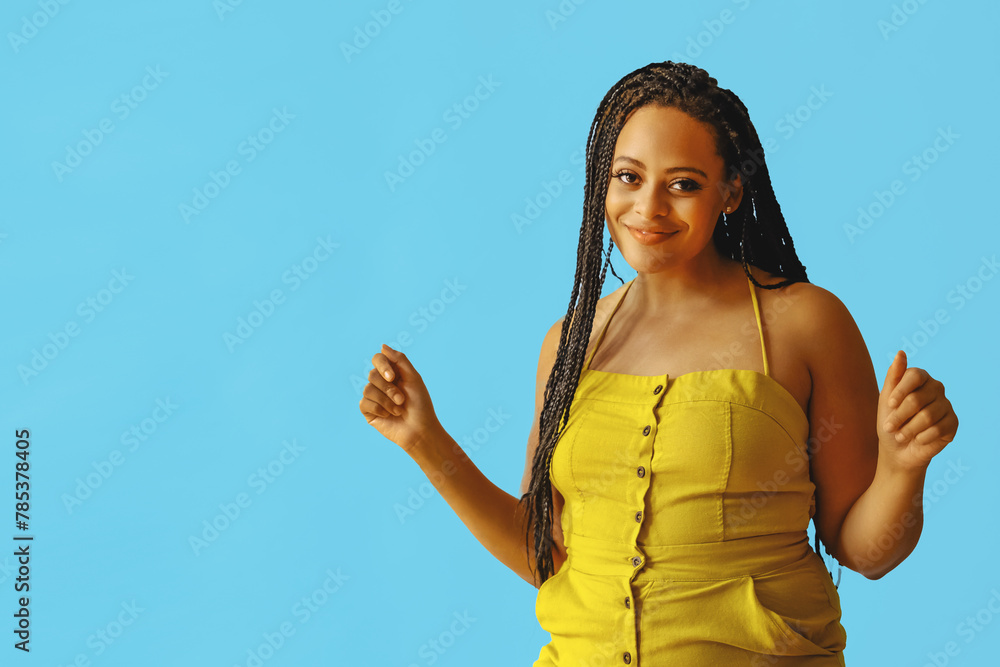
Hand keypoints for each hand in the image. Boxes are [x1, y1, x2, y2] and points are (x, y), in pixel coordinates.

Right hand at [359, 343, 442, 454]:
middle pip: (372, 374)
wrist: (420, 430)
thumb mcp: (413, 378)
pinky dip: (379, 409)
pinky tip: (389, 416)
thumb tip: (382, 346)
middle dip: (389, 389)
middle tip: (402, 400)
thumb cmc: (420, 405)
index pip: (378, 359)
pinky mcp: (368, 411)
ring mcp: (373, 397)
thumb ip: (399, 360)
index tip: (392, 377)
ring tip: (399, 410)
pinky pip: (365, 403)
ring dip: (386, 401)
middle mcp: (381, 383)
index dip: (382, 365)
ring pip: (368, 389)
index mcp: (392, 373)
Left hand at [877, 350, 958, 471]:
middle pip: (917, 399)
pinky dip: (922, 437)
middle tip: (889, 427)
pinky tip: (918, 439)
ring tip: (900, 436)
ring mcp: (946, 405)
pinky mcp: (953, 422)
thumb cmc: (890, 421)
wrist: (898, 449)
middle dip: (899, 416)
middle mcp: (936, 388)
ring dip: (909, 429)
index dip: (901, 390)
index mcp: (920, 378)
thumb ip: (893, 376)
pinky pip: (938, 429)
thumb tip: (901, 353)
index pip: (915, 375)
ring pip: (927, 416)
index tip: (890, 404)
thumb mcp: (885, 399)